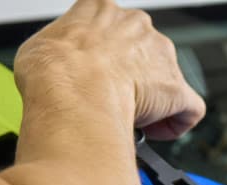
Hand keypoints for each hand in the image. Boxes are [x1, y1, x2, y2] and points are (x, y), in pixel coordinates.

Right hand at [13, 0, 205, 139]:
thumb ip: (58, 51)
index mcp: (102, 10)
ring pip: (165, 81)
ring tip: (128, 118)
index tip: (97, 73)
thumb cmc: (53, 71)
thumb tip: (54, 67)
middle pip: (143, 54)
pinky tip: (155, 132)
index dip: (107, 57)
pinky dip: (175, 122)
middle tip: (112, 99)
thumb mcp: (39, 47)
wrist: (73, 91)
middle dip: (131, 79)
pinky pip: (187, 108)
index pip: (113, 31)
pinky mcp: (177, 88)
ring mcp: (162, 55)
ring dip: (152, 102)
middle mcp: (138, 26)